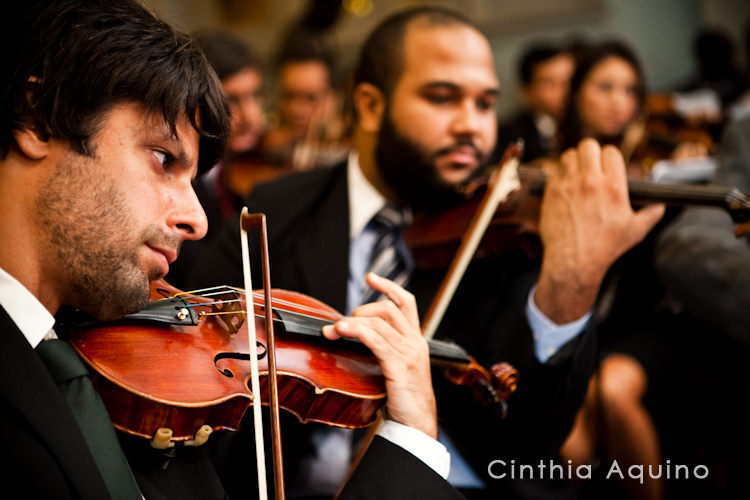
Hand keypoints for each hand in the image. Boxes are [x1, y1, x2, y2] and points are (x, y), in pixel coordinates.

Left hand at [321, 273, 436, 437]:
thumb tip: (356, 334)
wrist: (416, 425)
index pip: (406, 302)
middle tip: (341, 323)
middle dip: (361, 310)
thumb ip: (384, 349)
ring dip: (351, 322)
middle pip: (388, 309)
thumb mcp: (396, 367)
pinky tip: (341, 331)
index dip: (388, 287)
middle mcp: (415, 343)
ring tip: (333, 329)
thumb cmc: (403, 399)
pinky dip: (356, 331)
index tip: (371, 277)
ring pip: (379, 323)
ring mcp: (409, 354)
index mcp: (416, 341)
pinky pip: (375, 340)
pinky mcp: (398, 366)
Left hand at [535, 139, 664, 322]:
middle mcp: (590, 181)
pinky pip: (553, 173)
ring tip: (576, 174)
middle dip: (590, 153)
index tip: (607, 166)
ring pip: (568, 156)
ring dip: (573, 162)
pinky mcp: (551, 192)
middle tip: (590, 164)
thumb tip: (659, 206)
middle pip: (588, 146)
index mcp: (613, 187)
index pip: (611, 152)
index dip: (609, 157)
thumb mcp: (635, 231)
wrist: (573, 260)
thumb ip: (650, 214)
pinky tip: (564, 188)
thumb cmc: (605, 247)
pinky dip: (558, 177)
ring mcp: (568, 185)